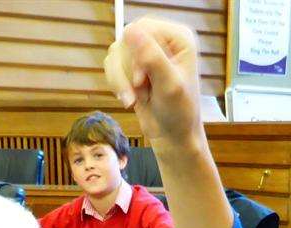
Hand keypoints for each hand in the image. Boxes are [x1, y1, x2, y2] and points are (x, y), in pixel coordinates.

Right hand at [104, 18, 202, 147]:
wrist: (172, 136)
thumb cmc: (179, 113)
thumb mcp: (169, 86)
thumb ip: (152, 57)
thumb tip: (130, 30)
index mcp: (179, 38)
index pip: (143, 28)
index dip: (136, 54)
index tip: (142, 81)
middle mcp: (163, 40)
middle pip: (127, 39)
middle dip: (127, 70)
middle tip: (140, 92)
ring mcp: (146, 52)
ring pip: (116, 52)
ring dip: (120, 80)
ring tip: (134, 99)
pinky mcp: (133, 65)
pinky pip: (111, 64)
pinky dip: (116, 83)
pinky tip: (130, 99)